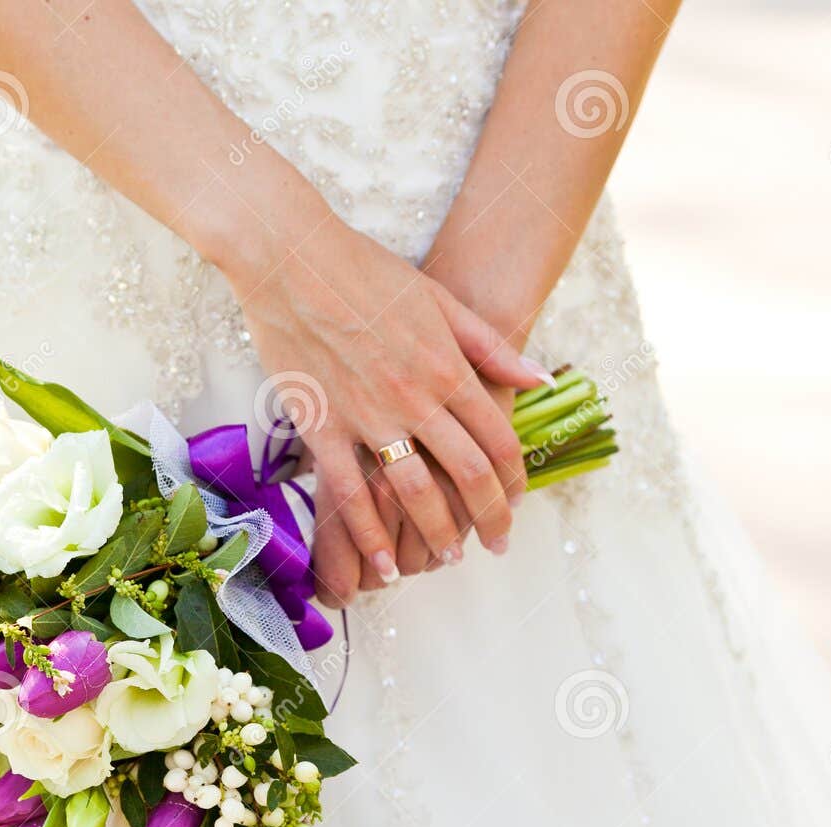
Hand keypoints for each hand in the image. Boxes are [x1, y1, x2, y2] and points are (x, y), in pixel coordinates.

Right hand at [223, 213, 549, 607]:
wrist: (292, 260)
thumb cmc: (364, 271)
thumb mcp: (439, 300)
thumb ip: (489, 345)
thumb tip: (538, 378)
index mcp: (447, 366)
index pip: (499, 437)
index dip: (515, 478)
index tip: (517, 502)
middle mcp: (415, 398)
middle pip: (469, 473)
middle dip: (490, 517)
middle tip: (497, 544)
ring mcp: (367, 416)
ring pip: (416, 492)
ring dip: (439, 532)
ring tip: (448, 558)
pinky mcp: (322, 427)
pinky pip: (351, 494)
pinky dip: (371, 534)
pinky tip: (386, 562)